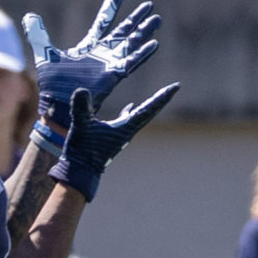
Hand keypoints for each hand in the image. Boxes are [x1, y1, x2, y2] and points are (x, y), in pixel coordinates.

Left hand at [22, 0, 162, 126]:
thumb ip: (39, 36)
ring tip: (156, 20)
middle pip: (123, 32)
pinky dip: (141, 54)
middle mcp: (102, 55)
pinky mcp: (111, 76)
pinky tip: (153, 44)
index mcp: (88, 48)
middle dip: (135, 19)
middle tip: (149, 5)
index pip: (102, 24)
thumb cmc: (52, 85)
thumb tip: (29, 16)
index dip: (110, 9)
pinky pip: (129, 63)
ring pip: (130, 44)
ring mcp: (108, 65)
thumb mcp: (45, 54)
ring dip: (143, 32)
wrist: (56, 106)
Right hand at [50, 84, 179, 200]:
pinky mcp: (115, 136)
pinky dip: (131, 111)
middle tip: (175, 87)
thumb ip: (81, 108)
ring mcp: (123, 134)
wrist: (81, 170)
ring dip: (150, 104)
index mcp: (126, 128)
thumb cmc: (83, 151)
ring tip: (160, 94)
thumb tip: (81, 90)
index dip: (162, 96)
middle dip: (161, 98)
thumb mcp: (81, 126)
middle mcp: (129, 131)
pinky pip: (128, 120)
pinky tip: (130, 106)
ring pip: (141, 116)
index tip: (176, 86)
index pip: (149, 109)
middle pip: (150, 111)